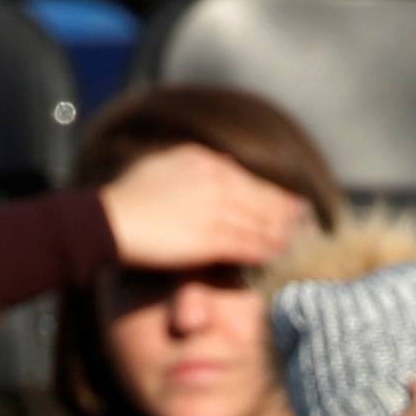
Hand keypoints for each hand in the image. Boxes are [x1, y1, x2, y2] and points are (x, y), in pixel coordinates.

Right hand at [98, 144, 309, 271]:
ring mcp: (213, 209)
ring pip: (258, 221)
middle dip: (285, 212)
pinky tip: (279, 255)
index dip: (273, 192)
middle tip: (307, 223)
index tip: (291, 201)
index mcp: (203, 160)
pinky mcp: (207, 238)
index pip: (249, 177)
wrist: (108, 220)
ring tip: (298, 241)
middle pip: (261, 198)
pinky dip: (265, 249)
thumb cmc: (127, 197)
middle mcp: (214, 180)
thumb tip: (216, 163)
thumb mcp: (161, 165)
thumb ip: (191, 164)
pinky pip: (246, 244)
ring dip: (281, 233)